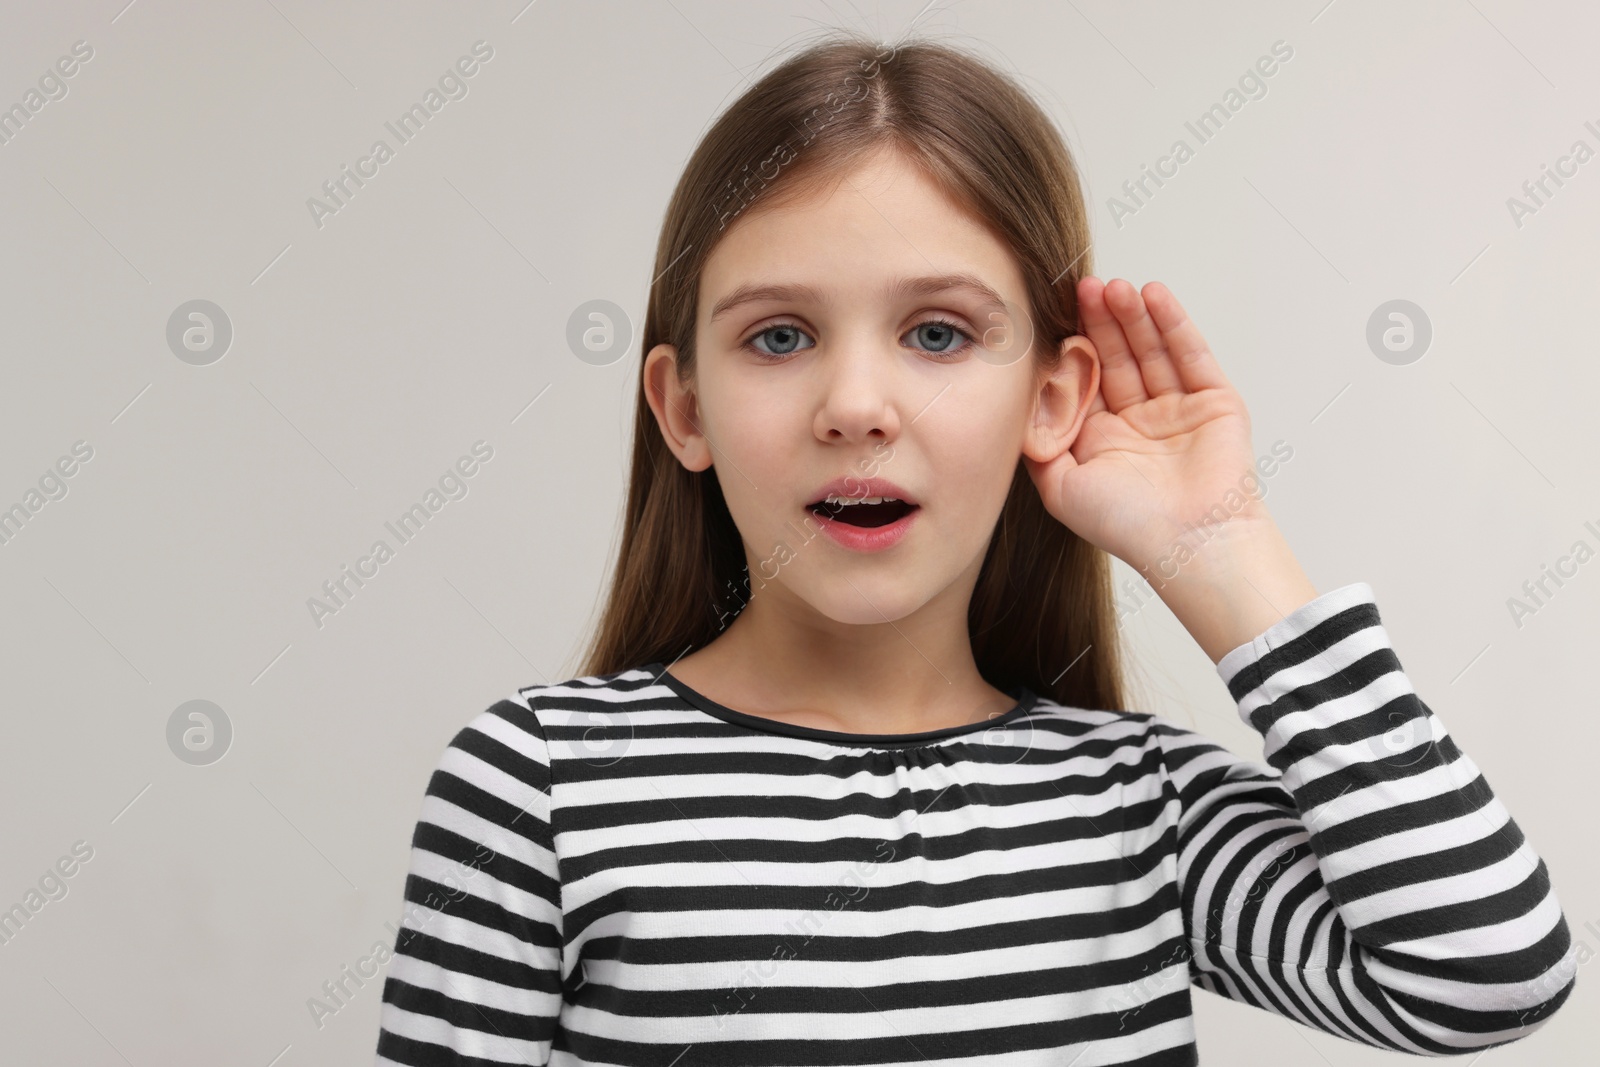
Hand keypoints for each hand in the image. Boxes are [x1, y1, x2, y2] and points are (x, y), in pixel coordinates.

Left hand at [1024, 277, 1265, 578]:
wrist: (1190, 544)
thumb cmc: (1128, 525)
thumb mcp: (1060, 486)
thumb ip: (1037, 443)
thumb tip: (1019, 402)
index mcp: (1103, 439)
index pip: (1084, 379)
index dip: (1071, 347)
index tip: (1051, 315)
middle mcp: (1138, 421)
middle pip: (1116, 356)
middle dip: (1099, 321)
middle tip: (1082, 286)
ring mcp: (1178, 409)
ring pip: (1151, 349)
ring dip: (1132, 315)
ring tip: (1113, 286)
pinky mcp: (1214, 401)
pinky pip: (1190, 354)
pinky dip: (1172, 323)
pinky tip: (1153, 295)